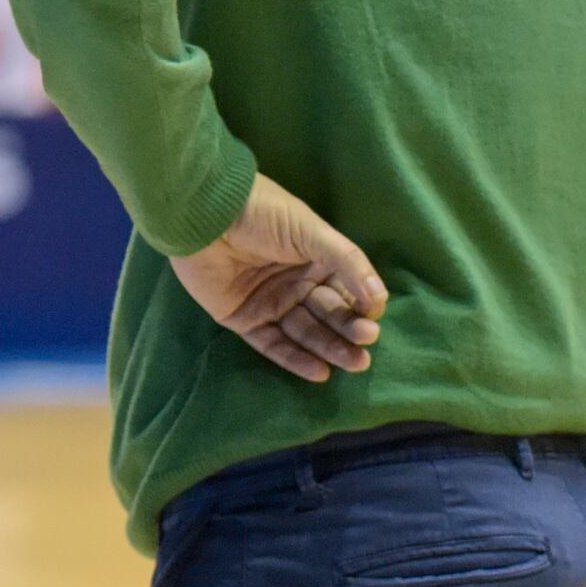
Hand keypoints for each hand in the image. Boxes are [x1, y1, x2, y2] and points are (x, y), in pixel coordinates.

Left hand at [170, 171, 388, 383]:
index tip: (373, 322)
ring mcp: (269, 302)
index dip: (361, 307)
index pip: (346, 290)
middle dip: (349, 332)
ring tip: (355, 363)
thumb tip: (380, 300)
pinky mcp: (242, 317)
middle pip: (328, 314)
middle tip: (366, 349)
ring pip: (305, 331)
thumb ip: (348, 263)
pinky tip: (320, 372)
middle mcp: (295, 282)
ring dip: (329, 349)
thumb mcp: (312, 232)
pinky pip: (272, 343)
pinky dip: (295, 359)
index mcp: (316, 259)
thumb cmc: (263, 215)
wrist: (205, 214)